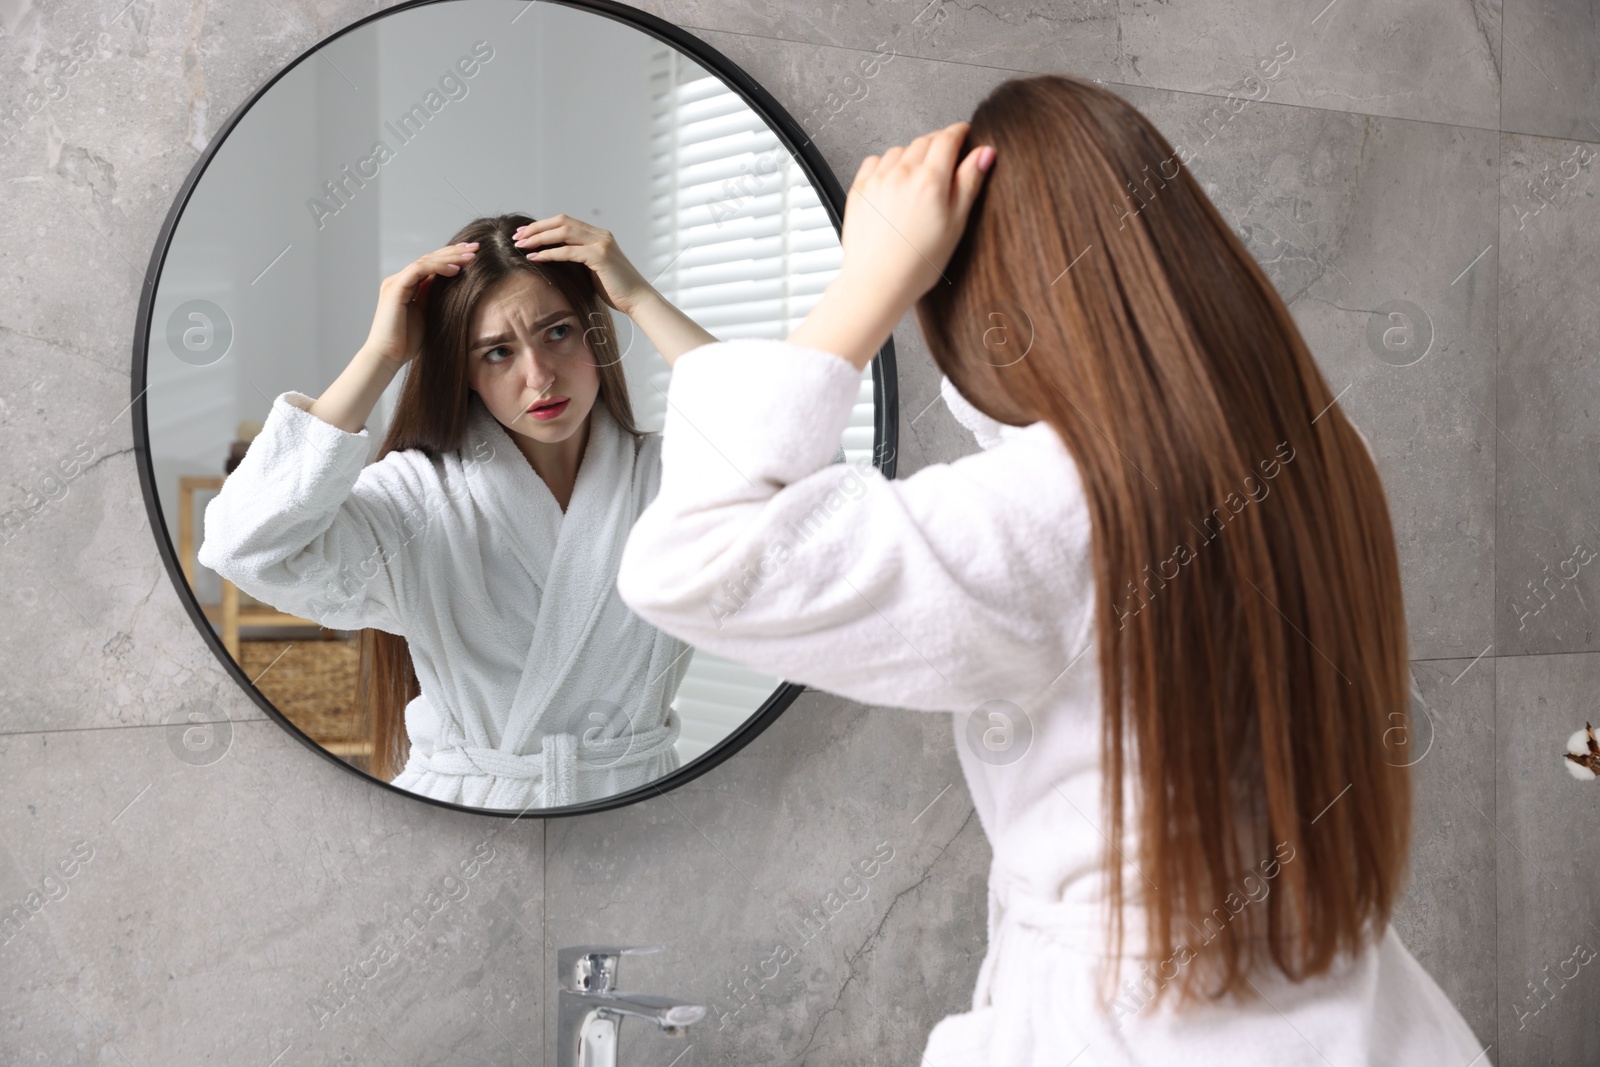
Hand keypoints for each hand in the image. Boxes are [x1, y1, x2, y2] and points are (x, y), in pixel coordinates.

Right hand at [362, 242, 478, 364]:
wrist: (388, 356)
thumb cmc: (408, 342)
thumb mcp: (429, 315)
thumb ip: (436, 298)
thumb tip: (457, 285)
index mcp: (408, 286)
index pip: (432, 265)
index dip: (452, 258)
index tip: (474, 255)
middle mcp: (400, 280)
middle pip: (430, 258)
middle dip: (454, 251)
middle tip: (476, 247)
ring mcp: (396, 282)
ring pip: (425, 260)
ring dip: (450, 257)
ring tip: (471, 256)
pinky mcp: (395, 288)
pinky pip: (418, 269)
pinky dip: (438, 267)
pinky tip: (456, 269)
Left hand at [512, 214, 654, 315]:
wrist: (637, 300)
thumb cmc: (615, 290)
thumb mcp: (593, 270)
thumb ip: (578, 259)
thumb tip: (552, 257)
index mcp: (598, 235)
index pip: (565, 222)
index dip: (543, 226)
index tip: (524, 234)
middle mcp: (600, 234)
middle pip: (561, 222)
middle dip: (536, 228)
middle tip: (517, 237)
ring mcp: (601, 243)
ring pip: (563, 232)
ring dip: (539, 238)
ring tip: (521, 246)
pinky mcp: (600, 256)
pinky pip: (568, 251)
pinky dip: (549, 253)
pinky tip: (535, 258)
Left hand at [837, 121, 993, 306]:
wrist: (877, 282)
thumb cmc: (917, 263)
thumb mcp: (955, 224)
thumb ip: (969, 183)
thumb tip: (984, 153)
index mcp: (930, 180)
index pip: (947, 138)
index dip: (959, 133)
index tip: (963, 134)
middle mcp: (901, 173)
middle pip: (924, 141)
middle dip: (938, 144)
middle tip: (945, 160)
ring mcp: (877, 179)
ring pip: (899, 150)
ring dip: (912, 155)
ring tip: (918, 179)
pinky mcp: (859, 189)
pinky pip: (874, 162)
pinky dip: (886, 165)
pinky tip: (894, 183)